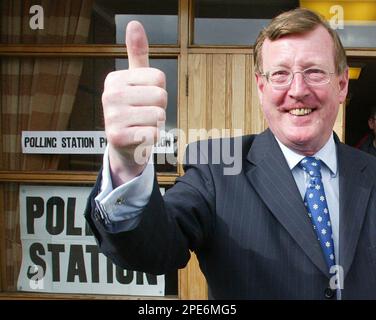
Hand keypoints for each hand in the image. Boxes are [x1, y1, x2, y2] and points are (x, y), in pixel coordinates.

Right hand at [102, 21, 166, 185]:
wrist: (124, 145)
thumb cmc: (134, 110)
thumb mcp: (136, 81)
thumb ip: (138, 54)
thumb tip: (135, 24)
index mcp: (115, 79)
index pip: (159, 78)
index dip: (159, 91)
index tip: (145, 99)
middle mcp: (110, 95)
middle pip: (161, 96)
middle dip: (159, 108)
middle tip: (144, 115)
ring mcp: (112, 116)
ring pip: (159, 115)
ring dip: (156, 124)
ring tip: (142, 125)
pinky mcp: (117, 137)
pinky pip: (153, 133)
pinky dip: (152, 138)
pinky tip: (139, 137)